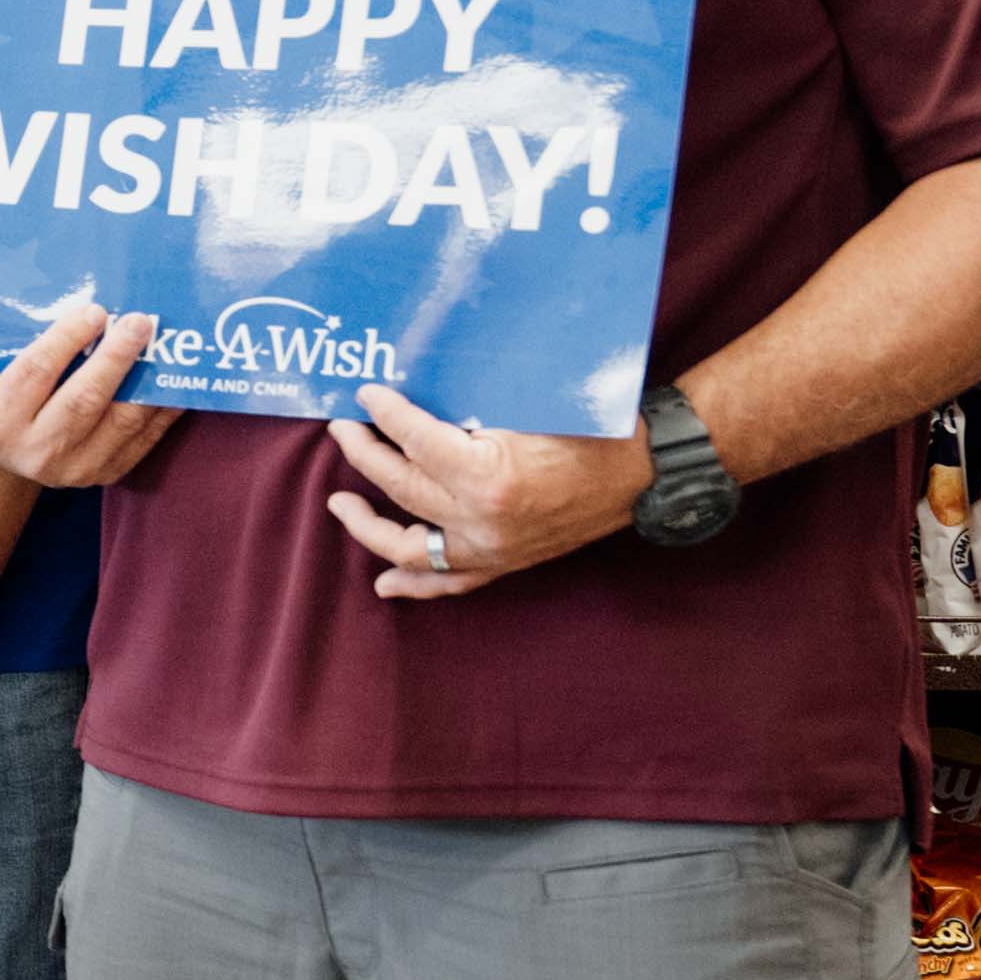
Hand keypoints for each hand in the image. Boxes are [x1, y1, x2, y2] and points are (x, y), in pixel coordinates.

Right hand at [0, 298, 182, 490]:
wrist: (8, 458)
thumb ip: (16, 349)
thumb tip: (70, 303)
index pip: (35, 373)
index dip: (67, 339)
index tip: (95, 311)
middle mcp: (35, 451)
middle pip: (83, 399)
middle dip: (115, 357)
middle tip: (139, 322)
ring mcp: (74, 469)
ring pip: (121, 421)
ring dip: (146, 380)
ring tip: (162, 345)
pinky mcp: (106, 473)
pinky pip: (144, 438)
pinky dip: (162, 408)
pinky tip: (174, 379)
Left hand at [320, 386, 645, 599]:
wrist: (641, 472)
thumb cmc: (590, 429)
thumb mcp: (527, 409)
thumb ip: (469, 414)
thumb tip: (413, 406)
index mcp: (488, 477)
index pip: (415, 441)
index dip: (385, 413)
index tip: (365, 394)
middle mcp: (482, 521)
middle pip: (402, 487)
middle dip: (364, 454)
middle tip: (343, 430)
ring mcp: (491, 550)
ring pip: (410, 546)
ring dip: (368, 525)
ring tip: (339, 502)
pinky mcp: (504, 564)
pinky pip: (450, 582)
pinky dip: (415, 584)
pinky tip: (384, 585)